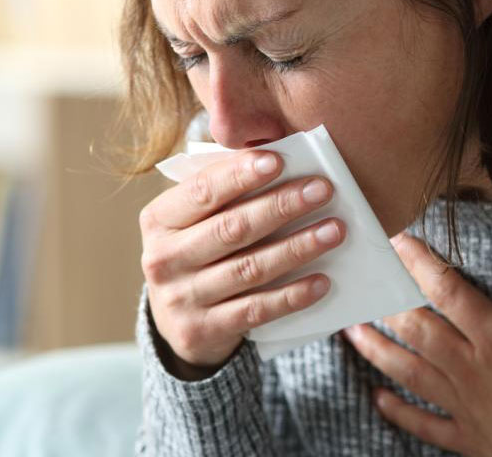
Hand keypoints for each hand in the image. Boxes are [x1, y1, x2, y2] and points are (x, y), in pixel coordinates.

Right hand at [140, 150, 345, 376]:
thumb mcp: (192, 221)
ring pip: (249, 268)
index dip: (239, 175)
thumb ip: (222, 193)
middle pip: (231, 228)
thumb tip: (277, 161)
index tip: (278, 160)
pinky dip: (292, 295)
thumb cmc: (195, 252)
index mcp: (158, 220)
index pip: (201, 191)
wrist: (174, 321)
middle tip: (322, 189)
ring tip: (333, 230)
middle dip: (281, 206)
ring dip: (297, 247)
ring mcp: (181, 298)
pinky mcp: (203, 330)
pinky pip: (256, 310)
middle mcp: (162, 259)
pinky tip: (322, 281)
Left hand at [343, 229, 491, 456]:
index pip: (449, 292)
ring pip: (408, 370)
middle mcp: (469, 368)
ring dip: (377, 349)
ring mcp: (462, 404)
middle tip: (361, 280)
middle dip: (388, 302)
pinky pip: (422, 422)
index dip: (421, 263)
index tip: (397, 240)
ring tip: (351, 330)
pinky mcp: (464, 437)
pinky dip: (398, 410)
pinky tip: (377, 398)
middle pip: (417, 328)